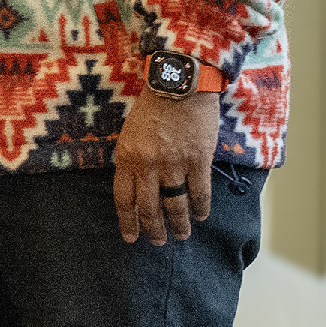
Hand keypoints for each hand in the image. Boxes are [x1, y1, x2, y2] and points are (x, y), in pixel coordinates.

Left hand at [111, 90, 222, 243]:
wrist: (178, 83)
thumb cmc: (152, 106)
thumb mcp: (130, 133)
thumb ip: (132, 159)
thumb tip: (137, 184)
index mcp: (126, 158)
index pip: (124, 199)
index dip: (128, 221)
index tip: (130, 237)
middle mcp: (147, 165)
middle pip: (149, 207)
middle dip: (153, 229)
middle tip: (158, 242)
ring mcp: (174, 164)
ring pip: (175, 204)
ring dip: (179, 224)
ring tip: (182, 236)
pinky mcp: (198, 160)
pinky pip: (199, 191)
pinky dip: (201, 207)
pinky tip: (202, 216)